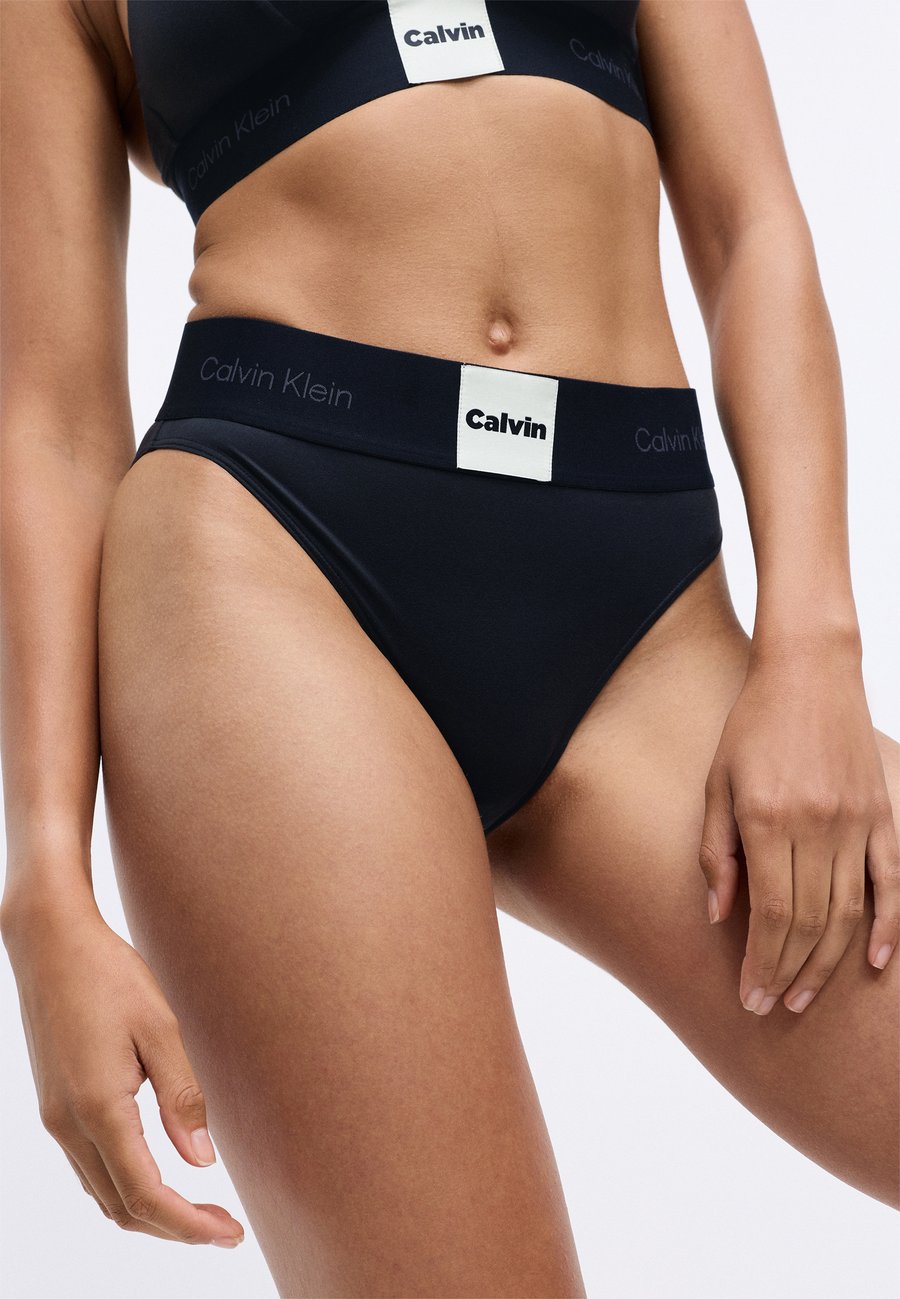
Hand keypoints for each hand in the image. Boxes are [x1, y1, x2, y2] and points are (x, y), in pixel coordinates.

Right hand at [1, 893, 244, 1245]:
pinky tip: (160, 1174)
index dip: (191, 1225)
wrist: (51, 942)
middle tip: (226, 1227)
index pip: (147, 1195)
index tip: (231, 1234)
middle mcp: (69, 1125)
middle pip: (123, 1207)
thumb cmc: (109, 975)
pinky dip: (127, 1187)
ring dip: (151, 1212)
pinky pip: (91, 1168)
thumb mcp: (160, 1027)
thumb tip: (202, 1162)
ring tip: (202, 1209)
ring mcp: (57, 1119)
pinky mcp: (55, 1106)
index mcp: (99, 1108)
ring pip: (104, 1194)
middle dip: (176, 1227)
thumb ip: (182, 1096)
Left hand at [699, 645, 898, 1013]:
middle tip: (772, 1008)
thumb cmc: (750, 725)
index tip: (750, 998)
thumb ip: (715, 851)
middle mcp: (817, 826)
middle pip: (810, 923)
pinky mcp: (882, 814)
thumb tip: (720, 916)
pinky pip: (891, 881)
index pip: (772, 916)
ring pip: (848, 912)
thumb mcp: (716, 783)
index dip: (762, 964)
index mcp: (768, 820)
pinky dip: (886, 924)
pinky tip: (874, 961)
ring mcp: (856, 821)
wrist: (809, 671)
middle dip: (789, 973)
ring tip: (806, 996)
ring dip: (827, 962)